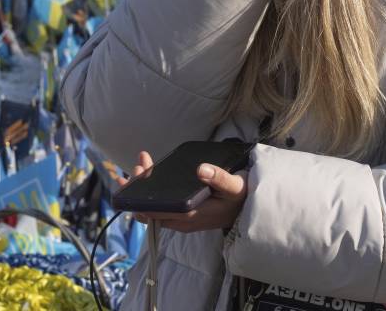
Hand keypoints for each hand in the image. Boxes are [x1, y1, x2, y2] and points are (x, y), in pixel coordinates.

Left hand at [114, 151, 247, 233]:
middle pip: (149, 210)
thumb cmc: (240, 196)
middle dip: (138, 188)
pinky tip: (148, 174)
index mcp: (190, 215)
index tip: (138, 173)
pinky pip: (159, 208)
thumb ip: (220, 178)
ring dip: (143, 188)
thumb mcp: (235, 186)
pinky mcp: (181, 216)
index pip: (156, 211)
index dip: (141, 196)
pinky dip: (150, 192)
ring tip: (142, 163)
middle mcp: (181, 222)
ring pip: (152, 209)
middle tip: (140, 164)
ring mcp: (180, 220)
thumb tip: (201, 169)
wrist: (248, 210)